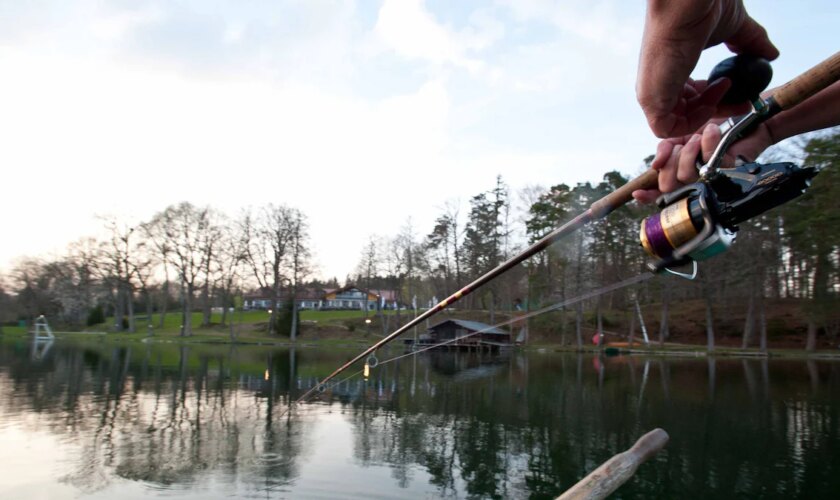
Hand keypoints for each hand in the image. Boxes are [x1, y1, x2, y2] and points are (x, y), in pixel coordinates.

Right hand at [632, 121, 773, 203]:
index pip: (658, 191)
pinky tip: (710, 132)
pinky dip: (707, 142)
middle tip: (680, 147)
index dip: (648, 195)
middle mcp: (691, 180)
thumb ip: (664, 150)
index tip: (638, 194)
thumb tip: (655, 165)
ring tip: (697, 137)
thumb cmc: (707, 128)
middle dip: (670, 162)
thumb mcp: (678, 136)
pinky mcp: (724, 172)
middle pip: (668, 185)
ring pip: (685, 176)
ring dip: (688, 152)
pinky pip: (708, 161)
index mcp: (676, 171)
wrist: (739, 118)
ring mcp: (707, 178)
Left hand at [637, 0, 778, 137]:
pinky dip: (690, 123)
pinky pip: (665, 128)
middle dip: (716, 111)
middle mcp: (659, 82)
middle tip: (740, 102)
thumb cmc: (704, 8)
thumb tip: (771, 54)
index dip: (715, 101)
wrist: (691, 0)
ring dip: (706, 114)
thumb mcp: (734, 30)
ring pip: (676, 123)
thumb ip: (750, 43)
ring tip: (725, 90)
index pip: (690, 99)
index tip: (739, 96)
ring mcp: (652, 92)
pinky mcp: (649, 99)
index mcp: (672, 69)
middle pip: (685, 114)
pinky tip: (710, 103)